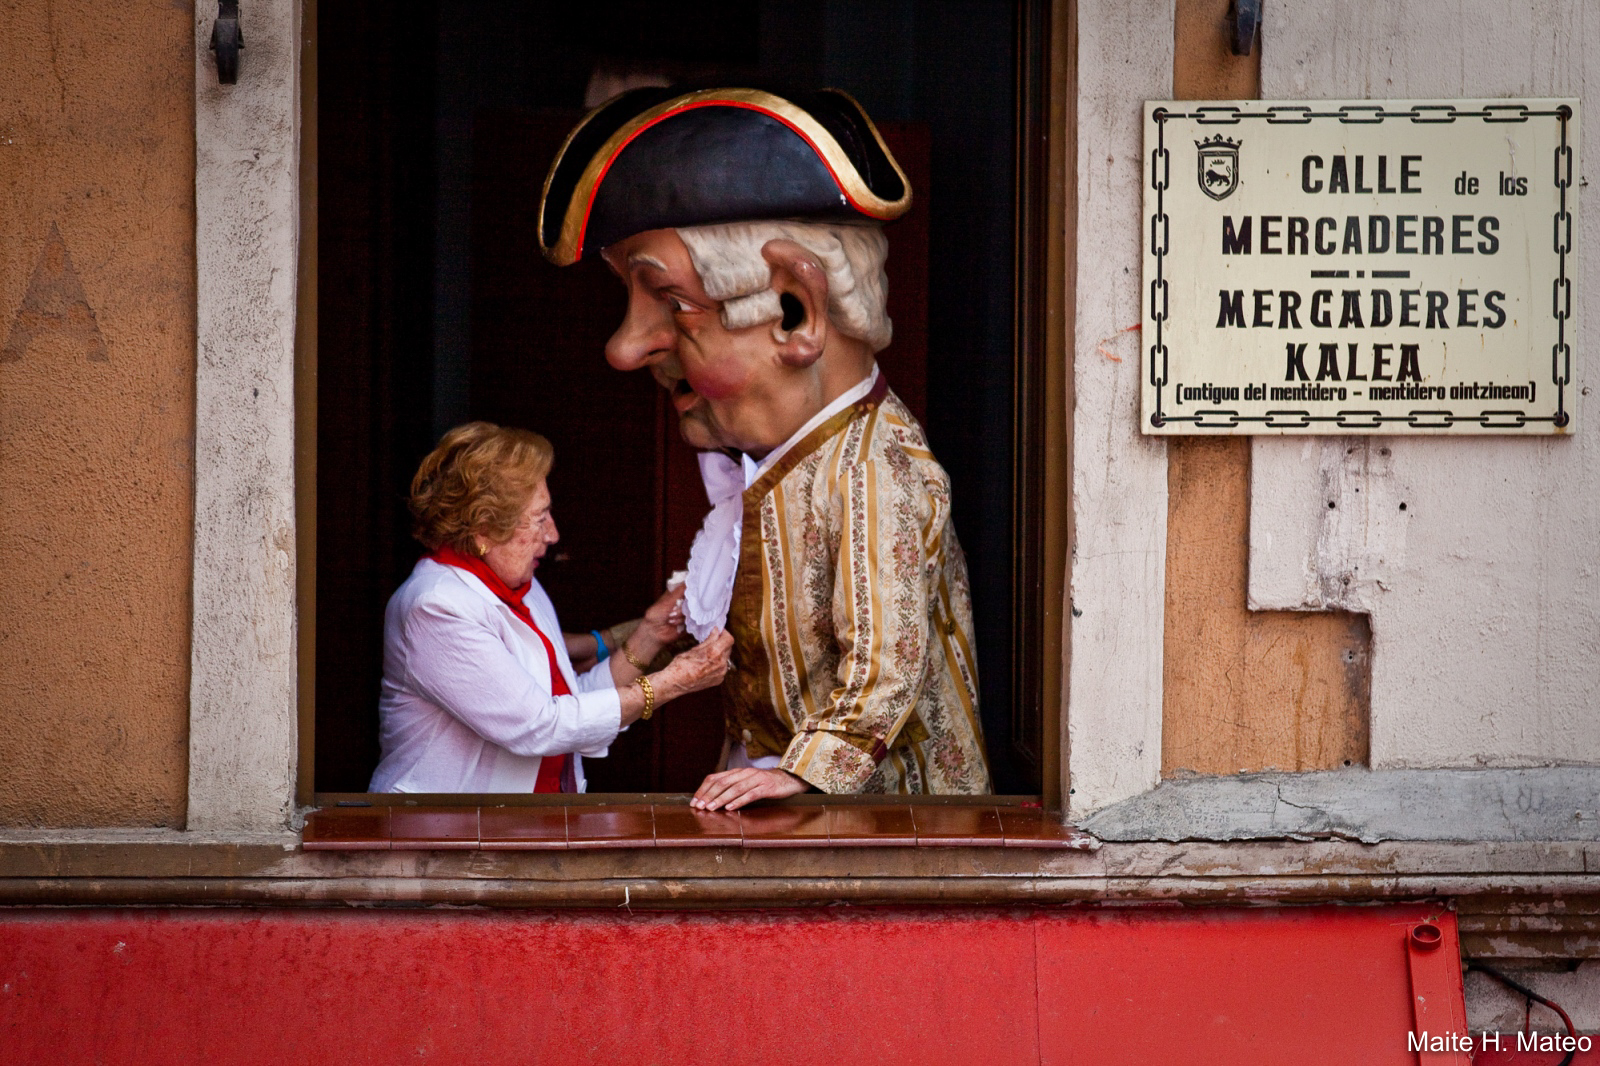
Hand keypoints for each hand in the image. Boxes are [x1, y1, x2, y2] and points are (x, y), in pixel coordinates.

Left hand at [627, 586, 687, 658]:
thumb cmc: (656, 615)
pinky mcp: (689, 622)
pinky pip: (692, 619)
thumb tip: (689, 581)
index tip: (692, 588)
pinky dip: (683, 622)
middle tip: (672, 610)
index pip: (687, 587)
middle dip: (682, 605)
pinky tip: (675, 624)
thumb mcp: (667, 601)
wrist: (654, 632)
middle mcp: (682, 602)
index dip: (690, 588)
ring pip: (691, 610)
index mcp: (676, 594)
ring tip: (670, 619)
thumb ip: (679, 592)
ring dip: (680, 615)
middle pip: (691, 599)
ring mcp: (686, 612)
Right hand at [655, 628, 731, 699]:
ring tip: (708, 653)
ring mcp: (721, 673)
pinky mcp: (719, 680)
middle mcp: (721, 663)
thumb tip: (716, 631)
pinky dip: (718, 663)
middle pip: (728, 648)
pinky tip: (707, 664)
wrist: (675, 684)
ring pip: (726, 658)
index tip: (718, 632)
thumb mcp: (694, 649)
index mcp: (714, 652)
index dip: (724, 633)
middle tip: (712, 640)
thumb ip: (708, 640)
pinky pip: (722, 667)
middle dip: (722, 643)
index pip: (729, 639)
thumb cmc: (680, 665)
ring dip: (720, 653)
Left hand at [691, 767, 809, 810]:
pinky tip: (730, 807)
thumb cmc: (765, 783)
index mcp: (737, 772)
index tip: (694, 801)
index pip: (715, 778)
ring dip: (721, 799)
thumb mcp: (746, 782)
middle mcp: (744, 773)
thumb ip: (732, 787)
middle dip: (708, 795)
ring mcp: (756, 779)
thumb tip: (712, 799)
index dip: (703, 789)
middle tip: (699, 806)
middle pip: (722, 782)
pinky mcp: (766, 787)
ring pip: (734, 788)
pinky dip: (739, 801)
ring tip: (711, 808)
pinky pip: (750, 794)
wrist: (788, 779)